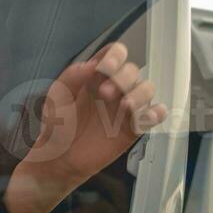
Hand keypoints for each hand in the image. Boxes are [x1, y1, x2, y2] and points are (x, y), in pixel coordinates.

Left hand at [4, 42, 167, 212]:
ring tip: (125, 106)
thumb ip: (73, 76)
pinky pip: (154, 116)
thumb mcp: (58, 96)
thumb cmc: (57, 126)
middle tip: (104, 94)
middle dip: (122, 78)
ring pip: (147, 90)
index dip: (116, 56)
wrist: (59, 158)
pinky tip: (143, 118)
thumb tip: (94, 64)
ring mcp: (125, 108)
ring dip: (140, 94)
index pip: (115, 54)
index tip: (105, 67)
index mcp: (96, 76)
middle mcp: (114, 88)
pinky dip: (155, 114)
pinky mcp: (133, 128)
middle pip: (133, 71)